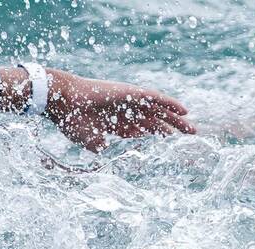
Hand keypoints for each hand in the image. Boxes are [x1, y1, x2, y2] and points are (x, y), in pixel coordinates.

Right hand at [46, 71, 195, 151]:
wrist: (61, 100)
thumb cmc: (69, 119)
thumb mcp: (86, 138)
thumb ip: (96, 144)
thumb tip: (103, 148)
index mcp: (116, 122)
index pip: (142, 128)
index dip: (156, 134)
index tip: (170, 141)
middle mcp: (125, 111)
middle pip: (154, 120)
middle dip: (171, 128)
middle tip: (189, 136)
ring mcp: (129, 101)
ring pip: (159, 111)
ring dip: (176, 119)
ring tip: (192, 128)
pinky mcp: (130, 93)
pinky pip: (156, 98)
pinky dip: (170, 103)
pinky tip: (185, 110)